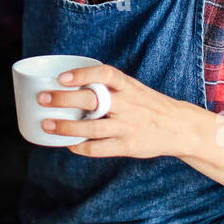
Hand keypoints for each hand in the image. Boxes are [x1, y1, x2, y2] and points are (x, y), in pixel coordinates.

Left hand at [38, 64, 198, 159]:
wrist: (180, 127)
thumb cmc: (148, 105)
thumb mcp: (133, 89)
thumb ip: (109, 87)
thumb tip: (72, 84)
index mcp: (128, 86)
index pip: (105, 74)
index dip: (82, 74)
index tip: (62, 78)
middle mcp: (128, 104)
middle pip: (92, 100)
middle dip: (64, 100)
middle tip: (43, 99)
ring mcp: (128, 126)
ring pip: (92, 128)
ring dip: (66, 127)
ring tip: (47, 125)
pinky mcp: (128, 146)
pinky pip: (100, 149)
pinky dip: (81, 147)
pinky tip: (69, 144)